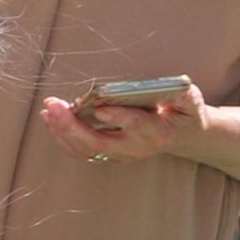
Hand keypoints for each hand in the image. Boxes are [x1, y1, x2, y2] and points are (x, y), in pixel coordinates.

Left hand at [38, 82, 202, 166]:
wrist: (182, 136)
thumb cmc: (184, 112)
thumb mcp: (191, 101)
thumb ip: (183, 94)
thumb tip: (176, 86)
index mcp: (156, 132)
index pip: (135, 125)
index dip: (117, 117)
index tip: (100, 107)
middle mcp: (135, 148)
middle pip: (100, 142)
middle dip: (73, 126)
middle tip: (55, 106)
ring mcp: (120, 154)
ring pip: (86, 149)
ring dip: (63, 132)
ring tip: (48, 111)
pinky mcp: (109, 154)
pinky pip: (81, 151)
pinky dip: (63, 137)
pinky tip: (51, 120)